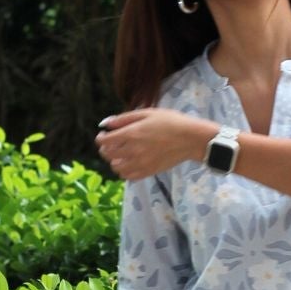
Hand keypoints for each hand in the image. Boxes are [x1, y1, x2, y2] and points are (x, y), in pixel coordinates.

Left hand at [95, 108, 209, 180]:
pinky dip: (124, 171)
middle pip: (107, 155)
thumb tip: (105, 123)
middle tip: (111, 144)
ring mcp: (140, 163)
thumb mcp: (146, 113)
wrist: (190, 138)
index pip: (104, 142)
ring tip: (120, 155)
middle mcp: (132, 150)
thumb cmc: (170, 121)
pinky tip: (129, 163)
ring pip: (116, 168)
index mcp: (131, 134)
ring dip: (114, 161)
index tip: (104, 135)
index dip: (100, 138)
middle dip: (105, 149)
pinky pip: (128, 177)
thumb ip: (124, 119)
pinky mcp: (148, 172)